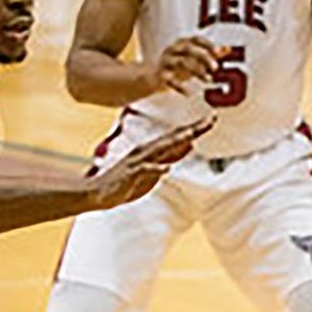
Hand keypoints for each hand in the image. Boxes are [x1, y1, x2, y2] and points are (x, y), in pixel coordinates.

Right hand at [84, 118, 212, 209]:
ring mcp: (138, 162)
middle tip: (211, 119)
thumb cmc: (128, 181)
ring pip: (160, 150)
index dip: (196, 128)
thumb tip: (191, 144)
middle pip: (174, 139)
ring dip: (177, 143)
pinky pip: (144, 170)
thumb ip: (172, 156)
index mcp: (154, 150)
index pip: (179, 137)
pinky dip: (155, 168)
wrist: (98, 193)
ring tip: (193, 136)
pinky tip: (166, 168)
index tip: (213, 118)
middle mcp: (147, 151)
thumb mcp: (156, 168)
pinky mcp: (130, 174)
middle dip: (193, 130)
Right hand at [148, 36, 225, 95]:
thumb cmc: (178, 66)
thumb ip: (211, 54)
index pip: (196, 39)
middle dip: (203, 57)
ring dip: (196, 71)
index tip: (218, 52)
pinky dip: (179, 87)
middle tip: (216, 67)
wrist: (151, 78)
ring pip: (181, 63)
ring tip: (208, 80)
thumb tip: (228, 49)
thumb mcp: (194, 59)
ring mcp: (165, 62)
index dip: (207, 44)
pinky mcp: (160, 75)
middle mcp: (173, 50)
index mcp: (182, 44)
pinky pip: (169, 80)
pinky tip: (189, 93)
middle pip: (189, 49)